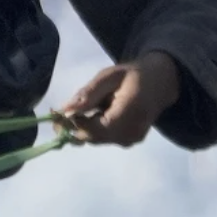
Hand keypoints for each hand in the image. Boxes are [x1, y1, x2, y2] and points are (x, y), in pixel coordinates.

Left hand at [61, 51, 181, 146]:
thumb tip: (66, 110)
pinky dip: (94, 128)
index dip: (73, 123)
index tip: (56, 112)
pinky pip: (104, 138)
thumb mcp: (109, 76)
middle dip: (73, 126)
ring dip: (83, 126)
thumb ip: (89, 94)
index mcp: (131, 111)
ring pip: (96, 139)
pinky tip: (95, 114)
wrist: (161, 83)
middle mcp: (133, 130)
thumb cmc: (133, 75)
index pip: (96, 128)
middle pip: (93, 137)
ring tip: (84, 108)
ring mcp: (132, 139)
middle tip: (59, 112)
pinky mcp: (130, 141)